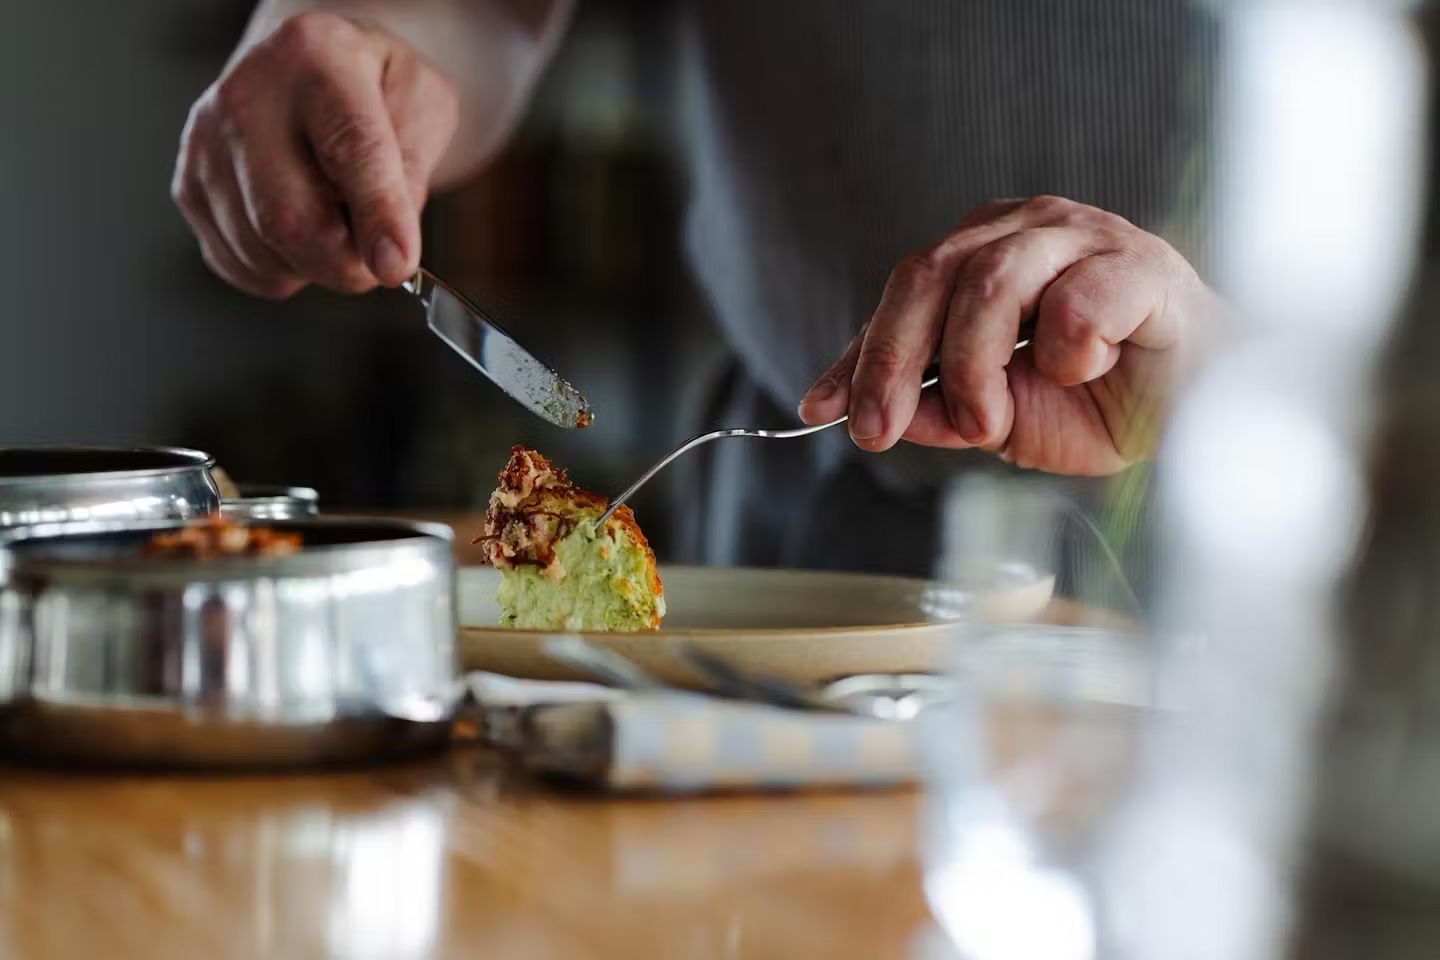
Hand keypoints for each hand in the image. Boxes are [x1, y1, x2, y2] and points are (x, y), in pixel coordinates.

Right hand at [171, 12, 457, 297]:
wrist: (311, 74)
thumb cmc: (372, 90)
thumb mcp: (421, 105)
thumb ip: (413, 172)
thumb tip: (387, 250)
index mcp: (316, 57)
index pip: (350, 147)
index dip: (377, 214)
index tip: (397, 265)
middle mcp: (246, 97)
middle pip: (289, 218)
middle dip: (347, 264)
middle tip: (381, 258)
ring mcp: (207, 146)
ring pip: (264, 253)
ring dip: (318, 265)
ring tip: (338, 219)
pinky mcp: (188, 190)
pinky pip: (243, 266)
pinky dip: (286, 269)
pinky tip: (303, 228)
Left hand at [798, 195, 1212, 474]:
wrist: (1200, 409)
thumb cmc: (1100, 400)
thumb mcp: (999, 418)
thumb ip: (937, 409)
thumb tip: (875, 413)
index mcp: (985, 253)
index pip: (904, 291)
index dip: (859, 353)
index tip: (819, 408)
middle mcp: (1024, 231)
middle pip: (929, 273)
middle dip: (891, 361)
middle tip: (877, 430)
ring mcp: (1082, 237)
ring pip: (990, 283)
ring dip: (971, 369)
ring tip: (986, 423)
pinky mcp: (1137, 263)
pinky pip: (1072, 304)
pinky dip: (1062, 355)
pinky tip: (1083, 371)